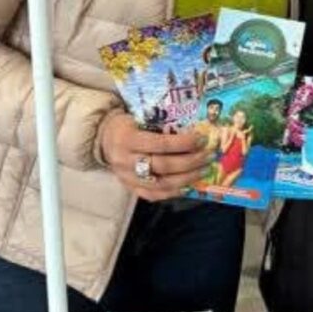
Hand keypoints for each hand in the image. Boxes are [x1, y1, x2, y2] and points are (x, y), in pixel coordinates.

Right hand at [97, 111, 214, 203]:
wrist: (104, 139)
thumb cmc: (129, 124)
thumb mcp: (139, 116)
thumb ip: (162, 121)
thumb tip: (196, 123)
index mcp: (127, 139)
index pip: (159, 144)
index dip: (183, 143)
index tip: (202, 139)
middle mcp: (125, 161)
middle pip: (163, 166)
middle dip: (190, 161)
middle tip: (208, 155)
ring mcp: (126, 178)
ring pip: (161, 184)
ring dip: (187, 178)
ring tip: (204, 170)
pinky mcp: (130, 189)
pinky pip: (154, 195)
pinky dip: (174, 192)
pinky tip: (189, 185)